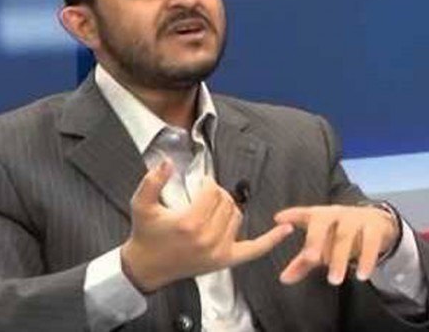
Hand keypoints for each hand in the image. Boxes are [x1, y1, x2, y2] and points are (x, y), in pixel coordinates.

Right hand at [121, 160, 293, 292]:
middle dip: (217, 194)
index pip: (213, 192)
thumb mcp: (141, 203)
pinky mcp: (225, 261)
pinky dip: (271, 240)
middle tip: (205, 195)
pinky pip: (254, 250)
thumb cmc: (146, 234)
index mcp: (189, 223)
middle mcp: (207, 238)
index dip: (207, 183)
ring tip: (214, 208)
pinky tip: (287, 229)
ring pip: (237, 217)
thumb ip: (152, 180)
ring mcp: (219, 252)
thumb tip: (167, 161)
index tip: (200, 184)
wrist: (147, 267)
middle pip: (226, 202)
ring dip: (229, 208)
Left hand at [274, 204, 397, 285]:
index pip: (303, 213)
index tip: (278, 219)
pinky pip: (370, 242)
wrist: (377, 223)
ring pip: (345, 236)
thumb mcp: (322, 247)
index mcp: (319, 215)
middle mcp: (335, 213)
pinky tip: (362, 276)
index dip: (291, 215)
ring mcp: (354, 218)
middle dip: (315, 240)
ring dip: (340, 258)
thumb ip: (303, 262)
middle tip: (311, 259)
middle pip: (323, 224)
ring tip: (334, 280)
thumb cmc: (340, 234)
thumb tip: (283, 279)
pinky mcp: (374, 226)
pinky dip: (366, 259)